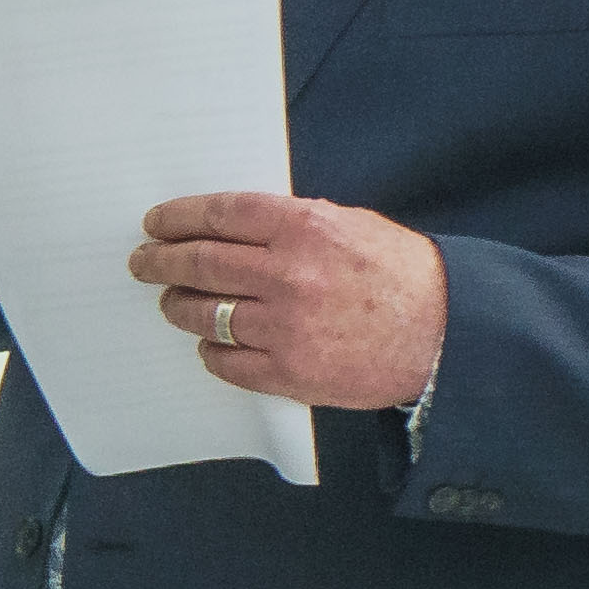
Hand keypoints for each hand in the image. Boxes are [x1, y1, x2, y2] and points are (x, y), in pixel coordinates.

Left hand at [132, 193, 446, 407]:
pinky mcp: (288, 373)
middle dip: (160, 261)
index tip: (155, 223)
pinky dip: (209, 350)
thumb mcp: (350, 226)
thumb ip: (290, 224)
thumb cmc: (401, 276)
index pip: (219, 215)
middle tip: (143, 262)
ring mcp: (284, 328)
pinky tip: (210, 342)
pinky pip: (224, 361)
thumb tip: (230, 225)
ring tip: (172, 301)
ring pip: (203, 314)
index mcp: (305, 228)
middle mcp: (288, 275)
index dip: (177, 217)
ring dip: (178, 305)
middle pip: (199, 263)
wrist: (445, 337)